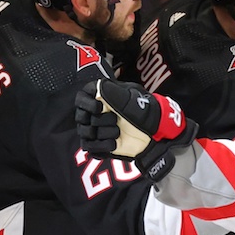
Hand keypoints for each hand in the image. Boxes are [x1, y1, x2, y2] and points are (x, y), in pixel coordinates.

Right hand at [73, 79, 196, 180]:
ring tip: (117, 132)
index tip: (99, 107)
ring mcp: (96, 129)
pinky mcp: (99, 144)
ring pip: (86, 133)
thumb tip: (99, 86)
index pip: (81, 99)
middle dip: (100, 121)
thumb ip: (115, 92)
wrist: (154, 132)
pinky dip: (101, 146)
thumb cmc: (144, 111)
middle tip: (115, 121)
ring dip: (102, 133)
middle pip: (82, 118)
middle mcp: (95, 113)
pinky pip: (90, 147)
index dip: (86, 104)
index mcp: (100, 97)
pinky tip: (114, 143)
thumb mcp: (132, 99)